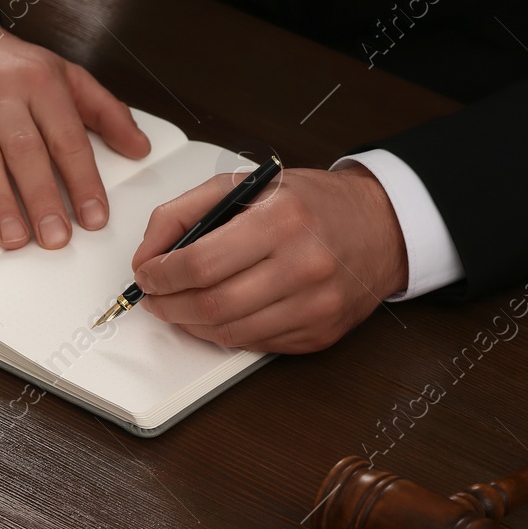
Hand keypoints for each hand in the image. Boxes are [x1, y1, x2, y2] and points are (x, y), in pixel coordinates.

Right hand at [0, 19, 150, 248]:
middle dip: (43, 198)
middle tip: (56, 238)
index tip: (93, 217)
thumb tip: (139, 147)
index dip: (83, 181)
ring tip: (14, 238)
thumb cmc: (2, 64)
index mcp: (39, 82)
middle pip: (25, 150)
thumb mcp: (61, 74)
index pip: (67, 138)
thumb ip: (104, 110)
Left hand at [130, 165, 407, 352]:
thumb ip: (185, 211)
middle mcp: (304, 265)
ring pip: (229, 333)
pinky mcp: (319, 334)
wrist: (380, 226)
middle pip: (211, 305)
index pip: (201, 262)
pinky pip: (254, 344)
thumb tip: (147, 255)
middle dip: (168, 305)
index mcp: (283, 220)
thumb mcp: (246, 184)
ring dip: (190, 324)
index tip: (147, 274)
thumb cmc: (311, 203)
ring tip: (179, 306)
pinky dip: (224, 333)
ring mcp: (315, 306)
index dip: (161, 275)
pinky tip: (217, 315)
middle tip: (154, 298)